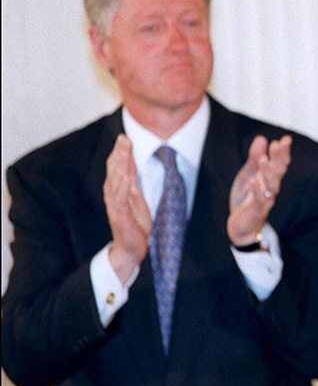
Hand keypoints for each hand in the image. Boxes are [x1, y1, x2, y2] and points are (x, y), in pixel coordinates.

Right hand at [104, 134, 151, 282]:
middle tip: (124, 138)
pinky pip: (120, 199)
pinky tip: (125, 176)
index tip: (124, 137)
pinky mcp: (119, 216)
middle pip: (114, 171)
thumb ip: (132, 183)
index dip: (121, 152)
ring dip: (120, 165)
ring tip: (124, 151)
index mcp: (118, 191)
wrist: (131, 248)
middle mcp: (113, 196)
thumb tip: (130, 165)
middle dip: (119, 154)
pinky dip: (122, 187)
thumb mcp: (136, 199)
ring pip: (115, 181)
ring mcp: (115, 205)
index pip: (117, 168)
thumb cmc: (134, 224)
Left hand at [228, 135, 291, 245]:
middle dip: (279, 158)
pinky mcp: (257, 212)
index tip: (285, 139)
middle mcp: (270, 188)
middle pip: (278, 172)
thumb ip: (254, 158)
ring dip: (267, 172)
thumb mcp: (248, 174)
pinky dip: (256, 191)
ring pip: (271, 186)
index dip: (282, 152)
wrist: (241, 225)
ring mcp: (265, 200)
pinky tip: (253, 180)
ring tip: (263, 158)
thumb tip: (262, 138)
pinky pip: (259, 201)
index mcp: (269, 178)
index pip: (279, 163)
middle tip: (280, 144)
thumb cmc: (247, 198)